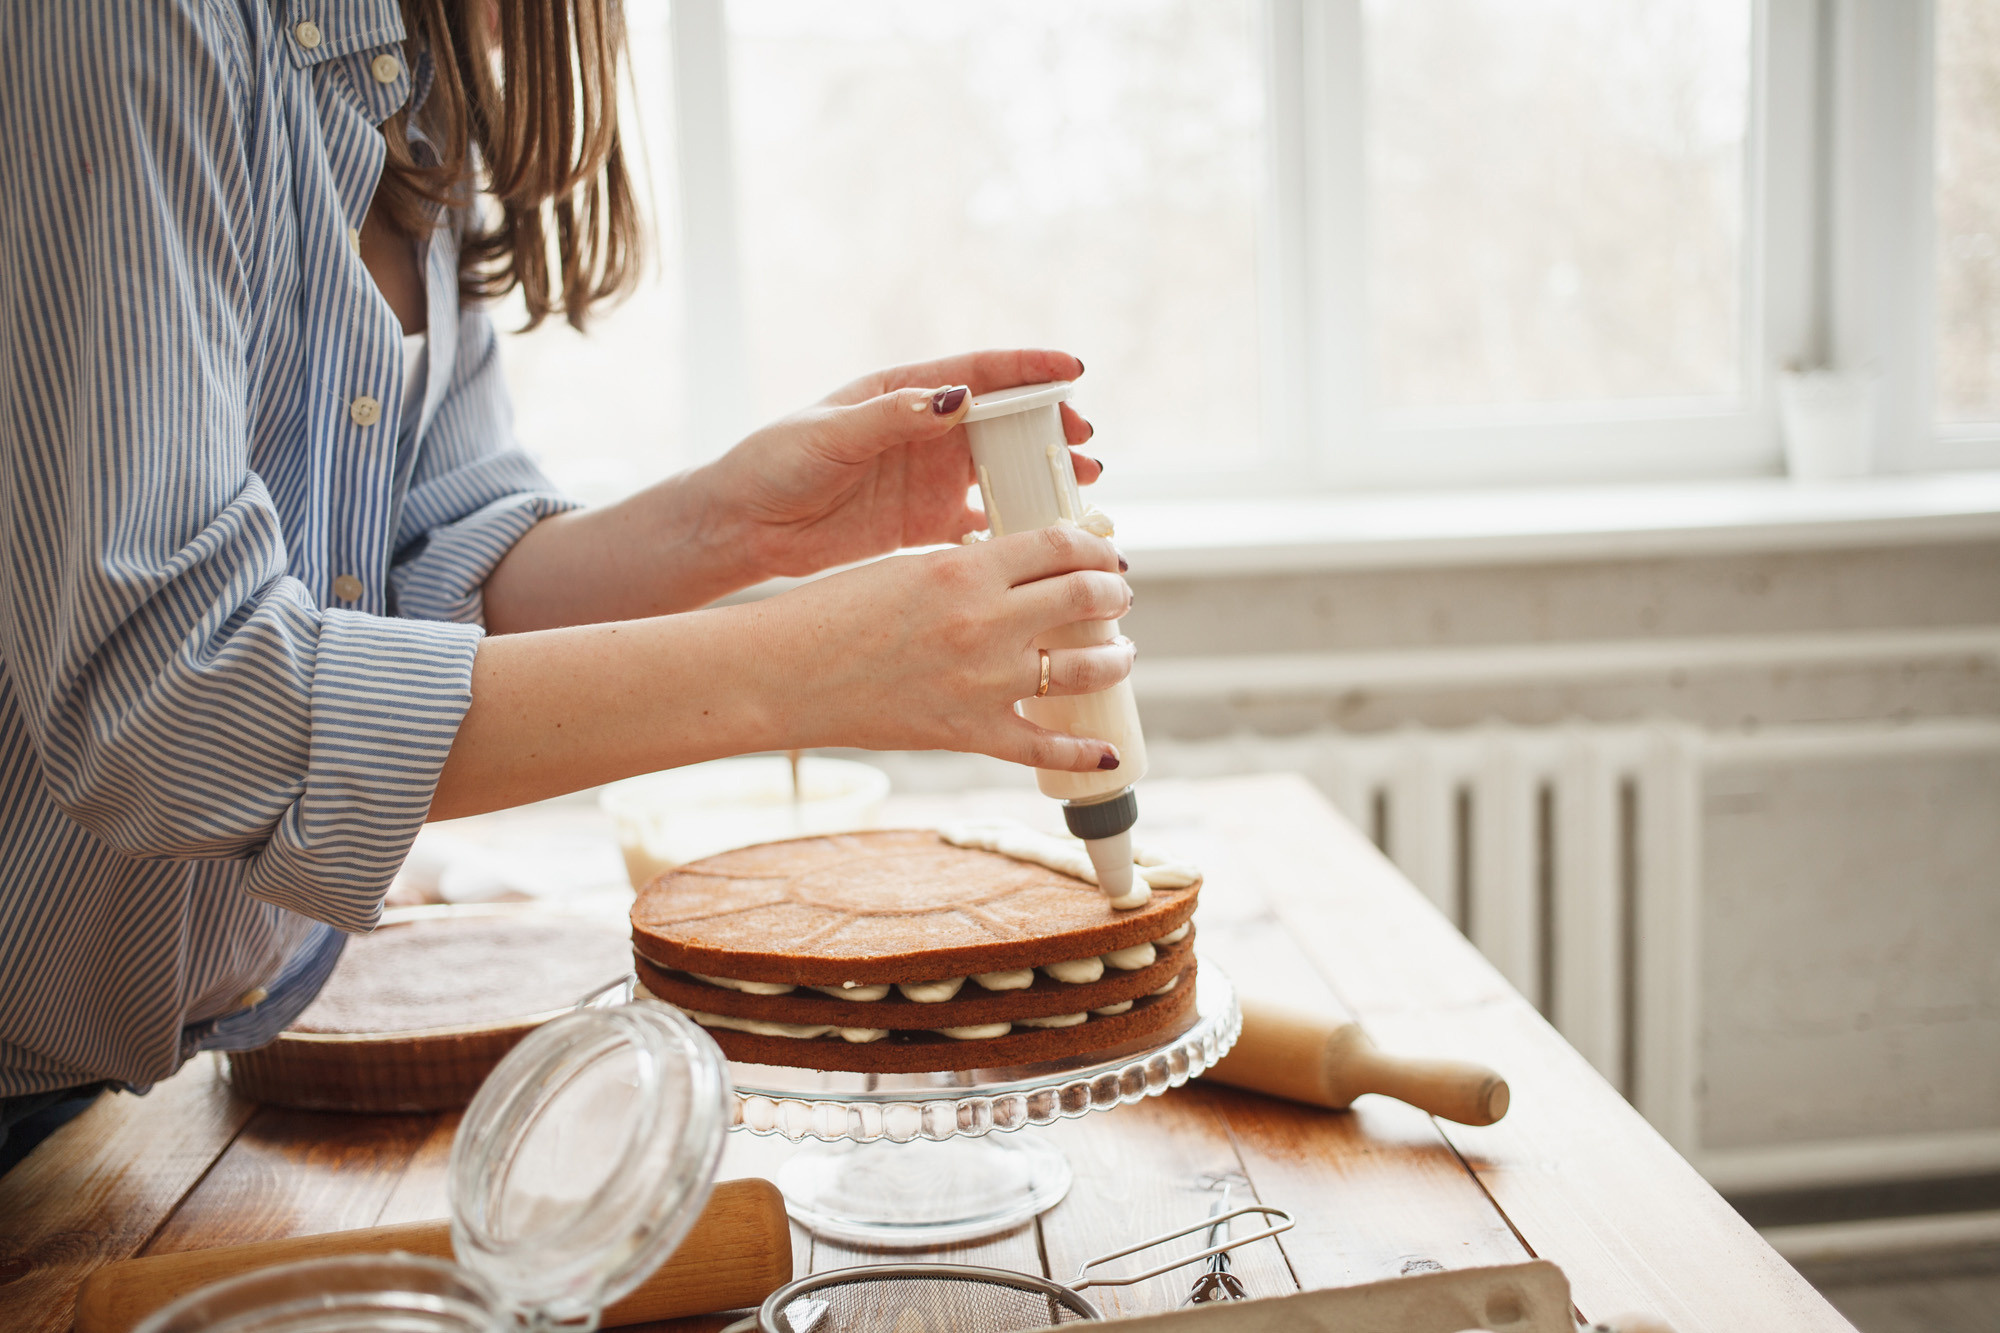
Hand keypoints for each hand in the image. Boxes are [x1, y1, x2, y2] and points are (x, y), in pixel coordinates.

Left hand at [695, 348, 1101, 579]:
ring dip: (1042, 477)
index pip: (979, 372)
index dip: (1029, 369)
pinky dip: (1015, 528)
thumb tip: (956, 396)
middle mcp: (925, 432)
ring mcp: (928, 478)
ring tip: (1083, 487)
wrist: (744, 525)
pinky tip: (1046, 537)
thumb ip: (893, 416)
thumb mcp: (830, 434)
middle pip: (1004, 422)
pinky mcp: (923, 524)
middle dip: (1049, 428)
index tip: (1074, 371)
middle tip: (1085, 442)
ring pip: (1002, 471)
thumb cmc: (775, 464)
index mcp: (903, 393)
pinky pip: (982, 523)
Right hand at [760, 525, 1133, 770]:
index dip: (1094, 547)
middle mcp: (984, 622)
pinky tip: (1107, 754)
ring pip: (1084, 670)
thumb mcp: (906, 566)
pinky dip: (1084, 755)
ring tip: (1120, 653)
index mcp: (964, 568)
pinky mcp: (968, 733)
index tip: (1103, 553)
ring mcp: (981, 683)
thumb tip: (1020, 569)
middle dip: (1113, 595)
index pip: (1060, 546)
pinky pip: (1044, 749)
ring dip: (1115, 659)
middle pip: (1084, 599)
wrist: (781, 674)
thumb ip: (967, 567)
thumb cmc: (830, 611)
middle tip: (1116, 598)